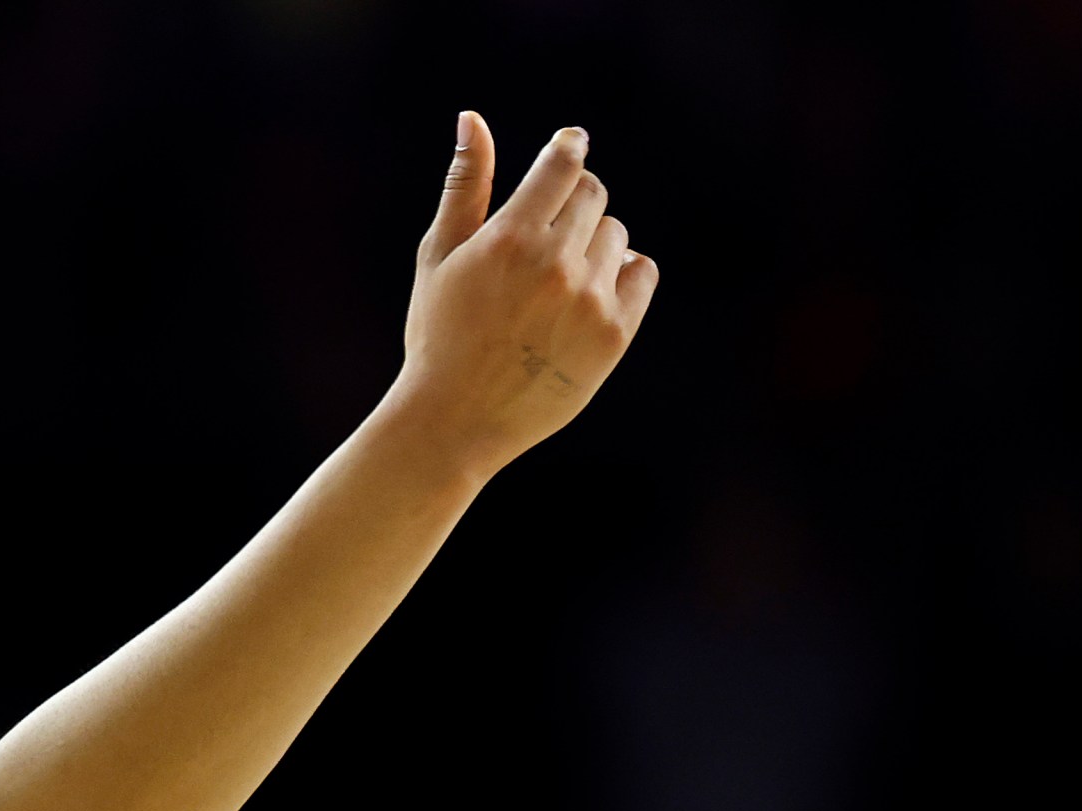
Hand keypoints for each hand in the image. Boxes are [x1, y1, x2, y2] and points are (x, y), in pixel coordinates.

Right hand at [390, 114, 659, 477]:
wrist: (454, 420)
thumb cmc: (439, 333)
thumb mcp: (440, 256)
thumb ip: (465, 185)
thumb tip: (473, 118)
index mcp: (510, 237)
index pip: (565, 164)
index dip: (569, 149)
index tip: (570, 149)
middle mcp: (555, 263)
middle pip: (594, 195)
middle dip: (574, 204)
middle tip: (547, 237)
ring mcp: (589, 299)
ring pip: (617, 235)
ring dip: (594, 244)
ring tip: (556, 282)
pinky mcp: (614, 333)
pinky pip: (642, 272)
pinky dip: (623, 274)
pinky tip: (587, 295)